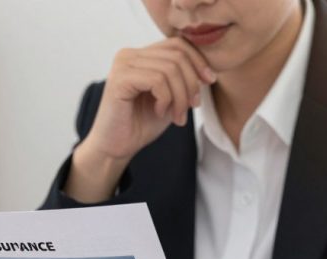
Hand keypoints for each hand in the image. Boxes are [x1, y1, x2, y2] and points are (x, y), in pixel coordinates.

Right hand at [65, 38, 215, 202]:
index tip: (209, 82)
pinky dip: (166, 99)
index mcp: (141, 54)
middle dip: (191, 83)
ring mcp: (122, 65)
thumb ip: (184, 80)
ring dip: (180, 97)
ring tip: (176, 116)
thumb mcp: (171, 98)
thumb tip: (208, 72)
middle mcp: (129, 54)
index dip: (198, 61)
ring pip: (170, 69)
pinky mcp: (119, 80)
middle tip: (191, 107)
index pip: (178, 44)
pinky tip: (159, 112)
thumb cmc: (141, 124)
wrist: (116, 147)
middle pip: (177, 55)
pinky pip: (157, 80)